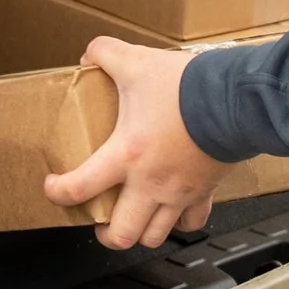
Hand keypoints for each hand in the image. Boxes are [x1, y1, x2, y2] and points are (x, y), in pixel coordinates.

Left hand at [43, 37, 230, 250]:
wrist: (234, 98)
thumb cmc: (187, 87)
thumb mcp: (138, 62)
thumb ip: (107, 53)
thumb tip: (90, 52)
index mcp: (126, 155)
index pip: (79, 188)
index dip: (59, 193)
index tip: (54, 186)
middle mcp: (150, 183)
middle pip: (121, 234)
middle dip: (105, 233)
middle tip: (100, 220)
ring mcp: (179, 192)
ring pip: (154, 236)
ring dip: (140, 233)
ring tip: (134, 219)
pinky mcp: (204, 191)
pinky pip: (192, 222)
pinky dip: (180, 222)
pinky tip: (174, 210)